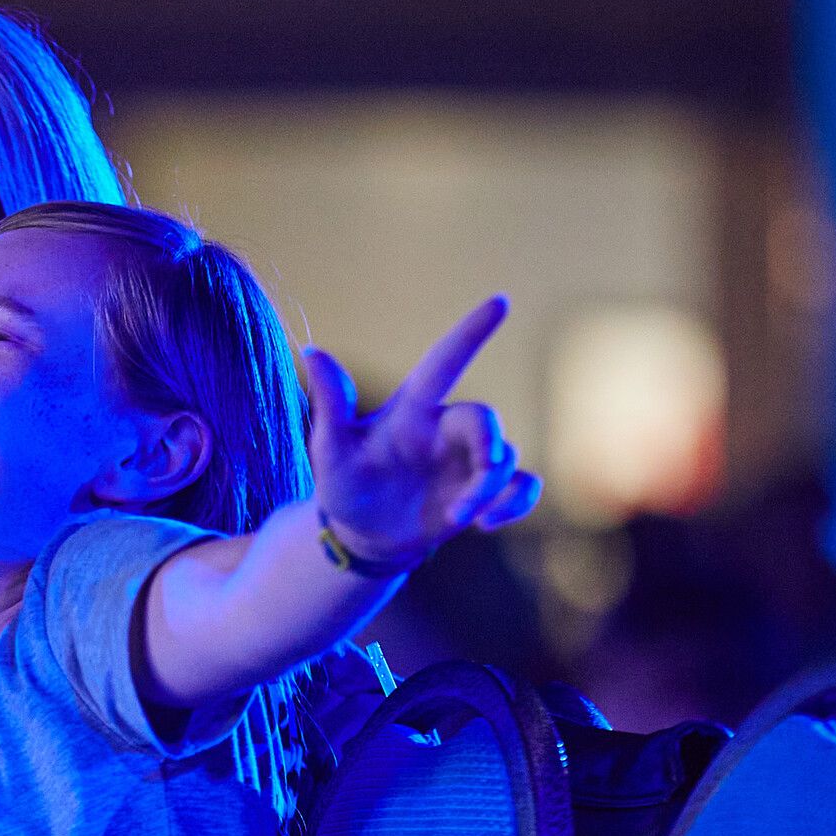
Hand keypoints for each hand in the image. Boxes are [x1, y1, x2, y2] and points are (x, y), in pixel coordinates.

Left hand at [301, 297, 541, 568]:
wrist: (362, 534)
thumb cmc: (343, 484)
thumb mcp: (330, 449)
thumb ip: (332, 403)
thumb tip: (311, 350)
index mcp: (413, 411)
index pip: (444, 362)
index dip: (470, 333)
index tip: (499, 301)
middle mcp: (445, 428)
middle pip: (485, 418)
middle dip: (489, 446)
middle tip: (480, 477)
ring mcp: (468, 460)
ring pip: (507, 457)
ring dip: (491, 489)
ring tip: (460, 517)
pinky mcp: (485, 491)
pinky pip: (524, 486)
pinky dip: (517, 504)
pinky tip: (487, 524)